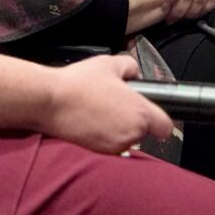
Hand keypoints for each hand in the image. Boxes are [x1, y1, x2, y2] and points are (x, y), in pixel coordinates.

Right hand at [38, 55, 172, 153]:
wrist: (49, 101)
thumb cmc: (80, 83)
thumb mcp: (112, 63)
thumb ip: (132, 67)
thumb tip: (134, 74)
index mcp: (140, 113)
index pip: (165, 127)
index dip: (159, 118)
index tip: (152, 112)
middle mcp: (131, 134)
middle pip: (144, 131)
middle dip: (135, 119)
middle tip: (119, 103)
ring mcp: (114, 146)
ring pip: (127, 138)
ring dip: (120, 128)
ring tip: (103, 110)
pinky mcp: (97, 152)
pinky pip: (110, 144)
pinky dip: (105, 135)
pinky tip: (94, 120)